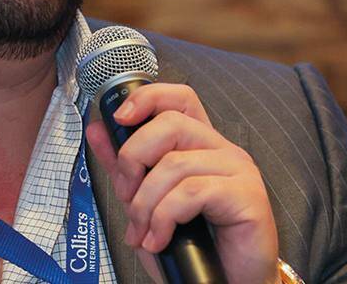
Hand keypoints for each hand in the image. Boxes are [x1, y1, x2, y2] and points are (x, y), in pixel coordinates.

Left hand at [84, 83, 278, 283]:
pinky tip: (159, 240)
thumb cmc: (191, 247)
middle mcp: (223, 150)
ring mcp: (239, 170)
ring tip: (142, 232)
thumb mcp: (146, 203)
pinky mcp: (249, 196)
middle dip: (133, 159)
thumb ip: (125, 167)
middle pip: (170, 124)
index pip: (179, 98)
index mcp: (200, 145)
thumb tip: (97, 129)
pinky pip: (192, 192)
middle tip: (126, 197)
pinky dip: (165, 218)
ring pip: (175, 164)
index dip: (148, 98)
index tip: (119, 118)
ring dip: (146, 203)